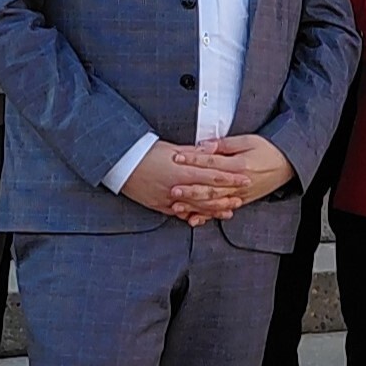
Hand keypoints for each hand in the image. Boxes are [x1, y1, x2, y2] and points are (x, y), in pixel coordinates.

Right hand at [120, 140, 251, 224]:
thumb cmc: (146, 152)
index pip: (212, 175)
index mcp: (182, 170)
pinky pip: (180, 214)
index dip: (230, 178)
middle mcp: (177, 187)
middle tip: (242, 198)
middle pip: (207, 195)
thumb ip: (193, 152)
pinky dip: (194, 215)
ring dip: (214, 210)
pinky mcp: (160, 206)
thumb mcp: (171, 148)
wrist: (121, 164)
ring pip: (196, 207)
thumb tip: (212, 149)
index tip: (245, 178)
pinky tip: (204, 217)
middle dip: (226, 197)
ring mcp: (168, 200)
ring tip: (228, 211)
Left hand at [172, 135, 295, 208]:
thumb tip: (204, 145)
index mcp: (241, 165)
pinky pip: (222, 211)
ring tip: (177, 206)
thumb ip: (225, 144)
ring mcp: (240, 195)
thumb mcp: (248, 140)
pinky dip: (207, 216)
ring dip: (195, 205)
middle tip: (173, 189)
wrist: (287, 164)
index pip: (212, 162)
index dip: (194, 160)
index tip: (177, 157)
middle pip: (211, 187)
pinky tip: (193, 219)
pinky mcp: (241, 201)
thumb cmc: (267, 149)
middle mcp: (240, 183)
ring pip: (214, 202)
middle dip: (190, 189)